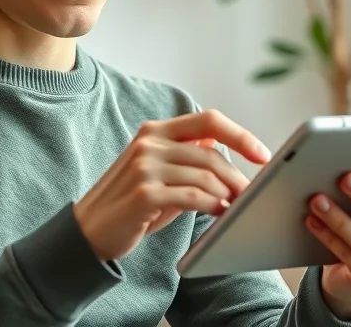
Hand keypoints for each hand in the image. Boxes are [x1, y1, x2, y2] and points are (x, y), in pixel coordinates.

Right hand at [73, 109, 271, 261]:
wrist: (88, 231)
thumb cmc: (130, 204)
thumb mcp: (158, 172)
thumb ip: (187, 156)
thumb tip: (229, 152)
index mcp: (155, 131)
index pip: (208, 120)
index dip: (240, 135)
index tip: (262, 154)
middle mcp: (149, 143)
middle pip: (211, 152)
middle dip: (237, 176)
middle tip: (250, 195)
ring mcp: (145, 167)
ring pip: (205, 175)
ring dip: (228, 194)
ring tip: (236, 207)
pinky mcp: (144, 193)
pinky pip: (193, 196)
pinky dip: (213, 205)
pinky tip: (220, 213)